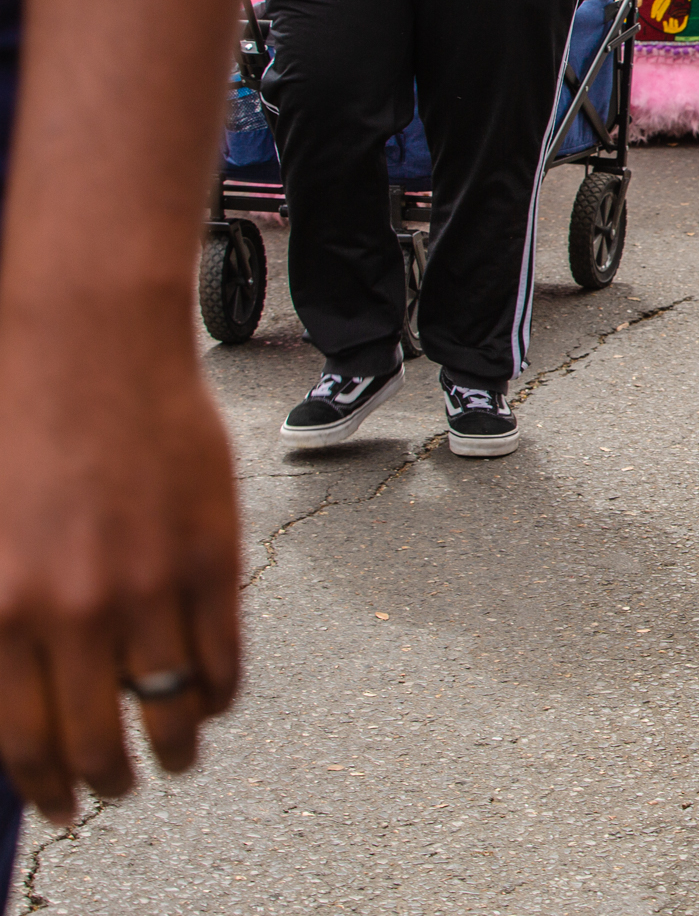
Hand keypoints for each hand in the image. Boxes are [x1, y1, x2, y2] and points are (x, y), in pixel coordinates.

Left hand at [0, 324, 240, 824]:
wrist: (89, 346)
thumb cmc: (19, 426)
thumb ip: (1, 619)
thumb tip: (19, 695)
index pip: (19, 743)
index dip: (43, 788)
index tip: (57, 805)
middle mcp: (70, 611)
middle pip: (94, 743)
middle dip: (106, 784)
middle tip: (116, 789)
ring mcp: (148, 586)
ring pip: (169, 709)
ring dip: (174, 752)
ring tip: (174, 760)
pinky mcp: (211, 557)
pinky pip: (223, 656)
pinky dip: (220, 693)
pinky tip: (212, 697)